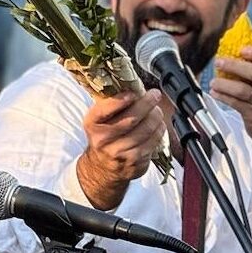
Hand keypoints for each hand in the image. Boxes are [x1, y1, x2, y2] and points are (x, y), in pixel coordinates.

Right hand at [77, 89, 165, 209]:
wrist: (102, 167)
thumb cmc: (104, 136)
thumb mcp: (98, 119)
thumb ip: (111, 103)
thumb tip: (134, 86)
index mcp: (92, 124)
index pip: (105, 109)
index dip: (121, 100)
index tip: (133, 93)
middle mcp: (103, 140)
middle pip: (131, 118)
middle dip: (147, 103)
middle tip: (154, 95)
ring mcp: (119, 153)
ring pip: (146, 130)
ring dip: (156, 117)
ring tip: (157, 110)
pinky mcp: (134, 162)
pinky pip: (152, 142)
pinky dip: (159, 131)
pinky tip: (158, 125)